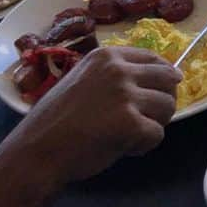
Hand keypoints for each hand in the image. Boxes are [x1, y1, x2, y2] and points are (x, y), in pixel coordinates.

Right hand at [0, 46, 180, 187]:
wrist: (38, 150)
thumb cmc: (56, 120)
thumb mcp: (82, 79)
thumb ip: (112, 75)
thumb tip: (152, 77)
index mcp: (107, 56)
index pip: (154, 57)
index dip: (163, 75)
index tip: (163, 89)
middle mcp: (119, 69)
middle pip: (168, 79)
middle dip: (164, 100)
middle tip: (149, 118)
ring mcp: (125, 95)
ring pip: (167, 106)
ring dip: (155, 124)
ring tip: (132, 135)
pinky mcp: (130, 123)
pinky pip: (157, 134)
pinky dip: (145, 145)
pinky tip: (124, 148)